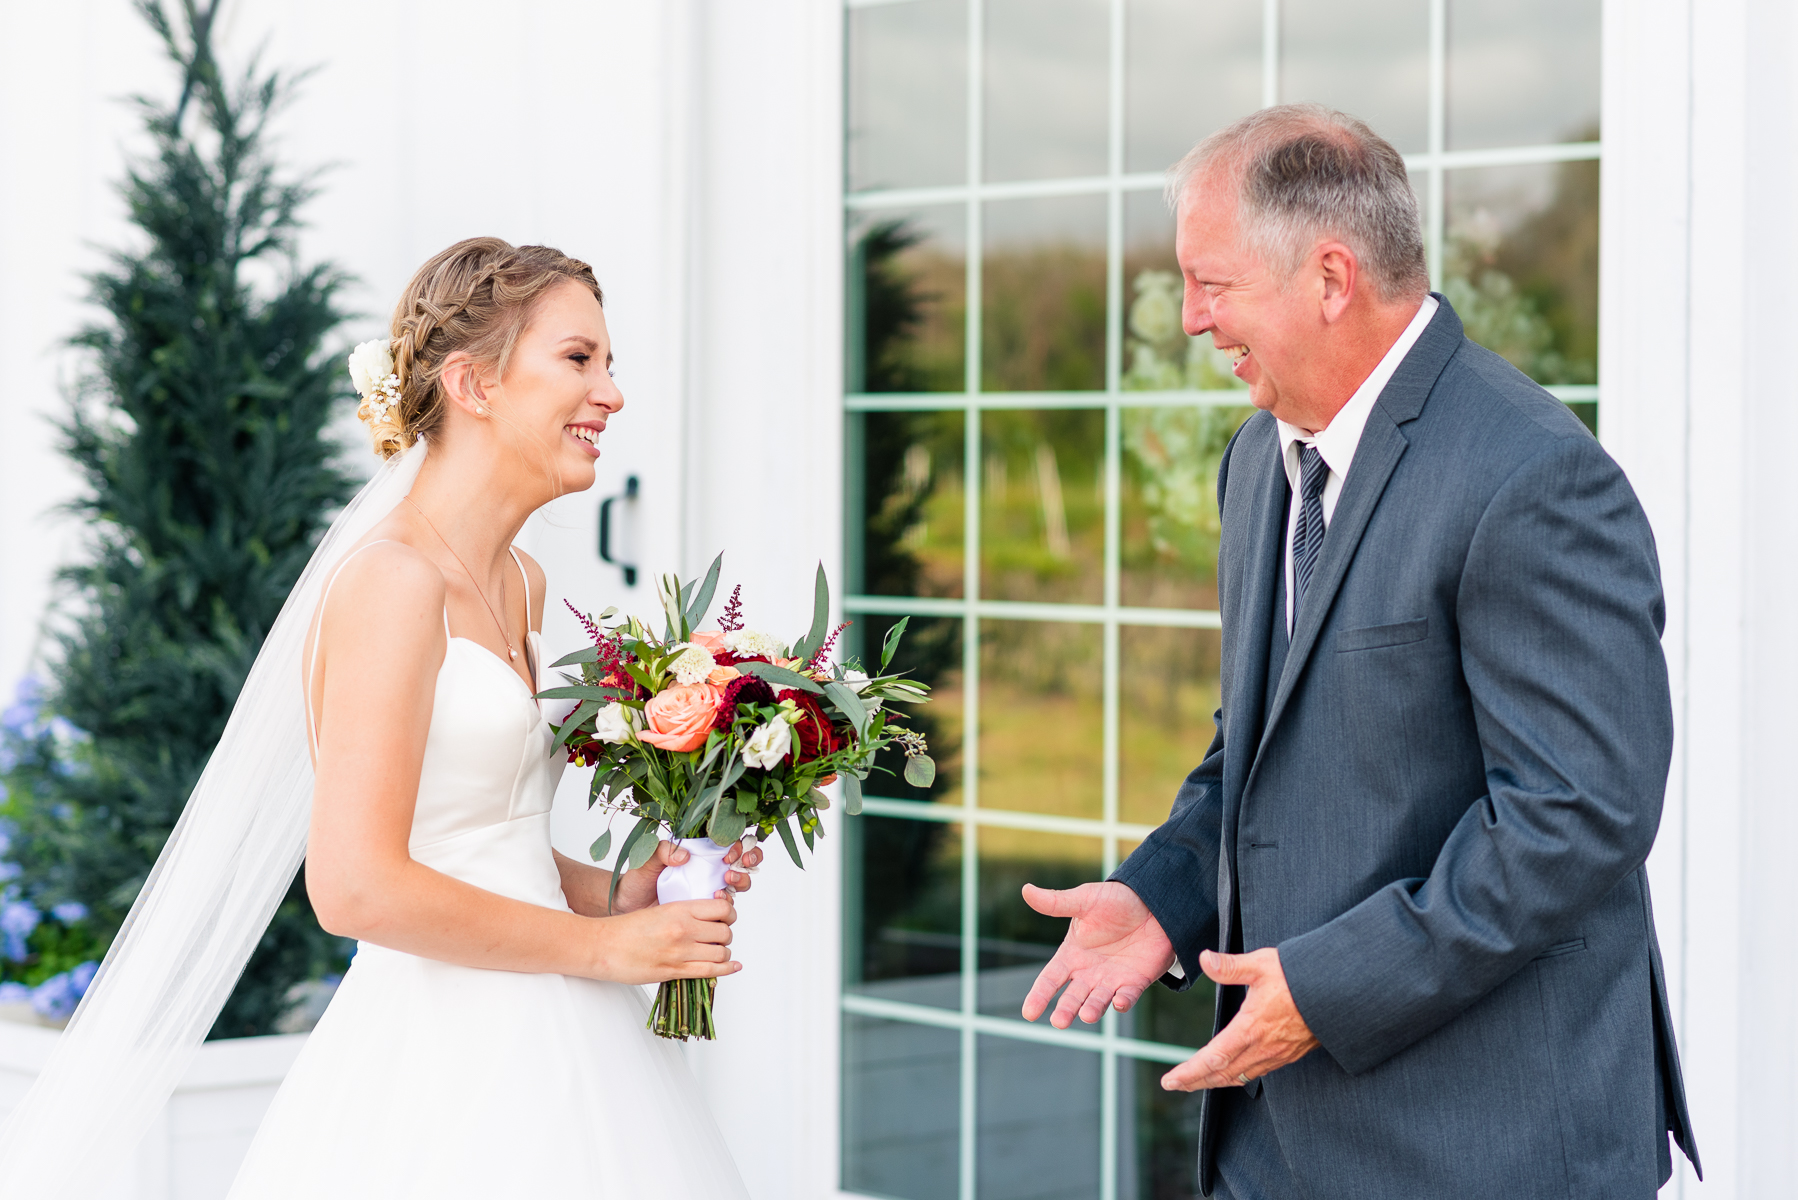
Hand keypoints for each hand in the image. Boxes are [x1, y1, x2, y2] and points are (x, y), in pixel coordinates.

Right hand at [590, 896, 740, 984]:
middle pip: (725, 931)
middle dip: (725, 934)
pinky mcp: (674, 971)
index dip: (728, 913)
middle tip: (717, 936)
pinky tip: (732, 966)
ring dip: (723, 952)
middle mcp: (683, 929)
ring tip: (715, 951)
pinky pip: (711, 971)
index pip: (722, 908)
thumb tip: (707, 918)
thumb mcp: (659, 910)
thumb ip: (684, 913)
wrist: (603, 946)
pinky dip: (726, 969)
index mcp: (679, 909)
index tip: (724, 917)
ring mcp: (680, 952)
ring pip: (721, 952)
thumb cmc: (626, 929)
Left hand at [610, 839, 764, 913]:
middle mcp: (708, 869)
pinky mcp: (705, 911)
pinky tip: (717, 902)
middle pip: (742, 861)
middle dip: (749, 859)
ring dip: (741, 881)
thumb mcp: (646, 860)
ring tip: (725, 884)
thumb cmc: (637, 881)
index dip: (738, 845)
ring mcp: (708, 889)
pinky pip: (724, 908)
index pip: (728, 841)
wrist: (628, 909)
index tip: (729, 853)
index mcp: (698, 852)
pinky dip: (727, 905)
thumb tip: (684, 856)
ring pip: (739, 883)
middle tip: (737, 866)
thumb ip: (662, 851)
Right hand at [1020, 881, 1176, 1028]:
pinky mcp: (1136, 981)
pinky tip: (1119, 1003)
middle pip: (1073, 997)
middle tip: (1059, 1021)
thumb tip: (1026, 890)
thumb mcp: (1085, 900)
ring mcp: (1112, 979)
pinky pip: (1128, 996)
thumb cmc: (1116, 901)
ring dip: (1092, 1009)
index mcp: (1072, 955)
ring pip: (1098, 1001)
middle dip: (1065, 1009)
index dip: (1039, 996)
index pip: (1050, 979)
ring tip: (1087, 1015)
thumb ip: (1057, 902)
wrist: (1154, 902)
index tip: (1029, 1014)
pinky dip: (1123, 1002)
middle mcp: (1089, 972)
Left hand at [1161, 948, 1318, 1089]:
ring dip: (1215, 1081)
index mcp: (1251, 1028)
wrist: (1340, 993)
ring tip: (1196, 1081)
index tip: (1170, 1080)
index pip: (1213, 1058)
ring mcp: (1277, 1054)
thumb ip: (1230, 966)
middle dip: (1195, 1081)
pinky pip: (1257, 1073)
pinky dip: (1237, 1077)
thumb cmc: (1300, 976)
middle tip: (1174, 1085)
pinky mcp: (1289, 1055)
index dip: (1189, 1072)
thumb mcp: (1262, 964)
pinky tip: (1231, 1072)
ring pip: (1240, 1077)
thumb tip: (1203, 959)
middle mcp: (1263, 1048)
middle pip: (1222, 1074)